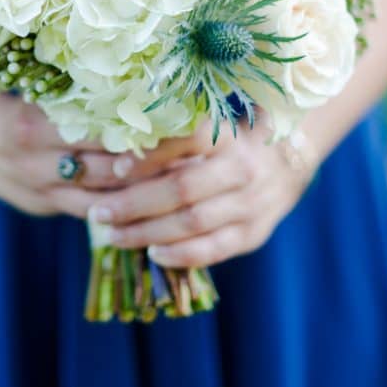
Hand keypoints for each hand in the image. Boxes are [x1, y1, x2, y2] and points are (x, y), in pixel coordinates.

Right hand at [0, 94, 223, 219]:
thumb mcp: (23, 80)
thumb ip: (69, 82)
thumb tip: (132, 68)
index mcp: (29, 128)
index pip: (101, 135)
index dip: (143, 132)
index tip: (182, 119)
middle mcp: (33, 166)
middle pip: (107, 172)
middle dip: (152, 164)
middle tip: (197, 150)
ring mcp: (35, 192)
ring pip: (101, 201)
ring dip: (143, 192)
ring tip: (186, 177)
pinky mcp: (39, 206)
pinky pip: (86, 211)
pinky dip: (119, 206)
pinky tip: (152, 197)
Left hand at [84, 120, 313, 267]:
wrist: (286, 166)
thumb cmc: (229, 145)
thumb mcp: (209, 131)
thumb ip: (171, 139)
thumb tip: (112, 148)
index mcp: (228, 137)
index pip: (189, 140)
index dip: (151, 154)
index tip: (116, 166)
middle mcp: (242, 169)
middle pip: (183, 188)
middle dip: (134, 203)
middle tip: (100, 211)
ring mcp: (250, 204)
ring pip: (193, 223)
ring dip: (148, 232)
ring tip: (113, 235)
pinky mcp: (253, 234)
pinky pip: (213, 250)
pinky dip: (180, 255)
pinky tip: (152, 255)